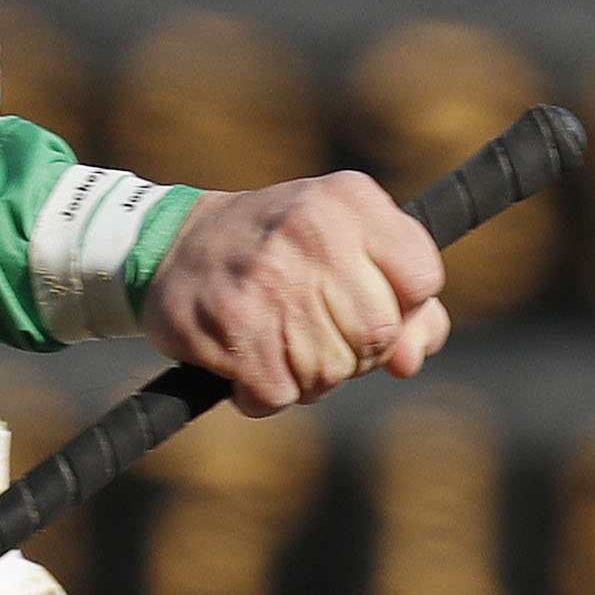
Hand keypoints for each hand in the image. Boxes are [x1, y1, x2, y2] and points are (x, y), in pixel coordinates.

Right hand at [144, 170, 447, 415]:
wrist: (173, 244)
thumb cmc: (279, 250)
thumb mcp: (347, 246)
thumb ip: (403, 300)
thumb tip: (410, 359)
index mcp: (350, 200)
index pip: (422, 279)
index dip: (400, 308)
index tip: (363, 301)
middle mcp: (313, 230)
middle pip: (378, 334)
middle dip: (353, 351)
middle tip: (314, 330)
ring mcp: (271, 278)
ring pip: (332, 372)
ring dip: (307, 376)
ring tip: (276, 340)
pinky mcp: (233, 324)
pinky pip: (280, 394)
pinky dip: (264, 394)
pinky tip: (247, 360)